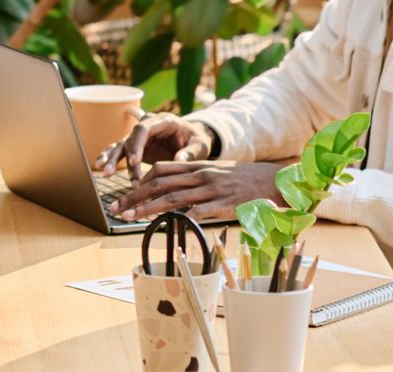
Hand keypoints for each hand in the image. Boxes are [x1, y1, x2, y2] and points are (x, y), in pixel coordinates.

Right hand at [95, 113, 212, 175]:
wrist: (193, 139)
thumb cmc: (197, 140)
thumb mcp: (200, 146)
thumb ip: (190, 153)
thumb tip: (179, 161)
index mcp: (164, 121)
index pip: (145, 129)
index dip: (137, 144)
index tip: (135, 161)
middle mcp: (148, 125)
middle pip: (131, 138)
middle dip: (125, 157)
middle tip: (117, 174)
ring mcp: (140, 136)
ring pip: (122, 144)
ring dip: (113, 158)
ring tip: (105, 172)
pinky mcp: (135, 146)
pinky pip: (120, 151)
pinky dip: (111, 158)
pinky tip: (102, 167)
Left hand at [111, 160, 283, 221]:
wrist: (276, 181)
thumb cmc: (246, 181)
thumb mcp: (218, 174)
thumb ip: (197, 181)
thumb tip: (177, 195)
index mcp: (198, 166)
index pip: (161, 170)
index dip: (141, 181)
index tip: (127, 195)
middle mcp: (201, 175)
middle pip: (159, 183)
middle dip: (135, 196)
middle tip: (117, 208)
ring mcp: (211, 189)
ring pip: (173, 197)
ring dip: (148, 208)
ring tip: (130, 217)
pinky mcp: (224, 203)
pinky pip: (199, 211)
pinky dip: (182, 219)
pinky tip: (167, 226)